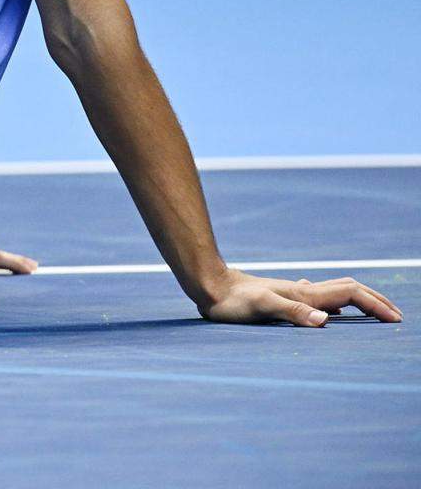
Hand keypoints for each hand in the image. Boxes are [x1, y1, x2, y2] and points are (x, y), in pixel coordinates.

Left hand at [198, 270, 403, 326]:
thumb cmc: (231, 301)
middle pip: (349, 289)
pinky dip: (335, 304)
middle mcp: (304, 290)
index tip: (396, 320)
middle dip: (375, 300)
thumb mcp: (261, 308)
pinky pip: (319, 297)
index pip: (350, 295)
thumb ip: (292, 312)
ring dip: (359, 300)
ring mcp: (294, 292)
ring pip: (335, 292)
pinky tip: (329, 313)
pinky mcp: (283, 296)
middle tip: (396, 316)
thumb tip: (327, 320)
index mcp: (305, 293)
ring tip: (374, 313)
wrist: (209, 284)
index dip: (375, 306)